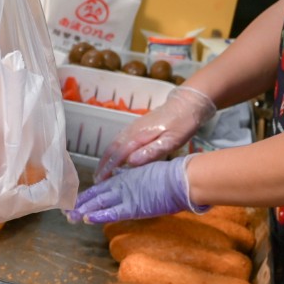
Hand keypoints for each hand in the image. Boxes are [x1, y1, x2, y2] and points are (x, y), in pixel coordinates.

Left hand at [67, 155, 201, 223]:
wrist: (183, 178)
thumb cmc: (172, 177)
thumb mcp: (149, 174)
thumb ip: (137, 180)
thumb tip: (132, 181)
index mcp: (125, 178)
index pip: (101, 188)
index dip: (88, 195)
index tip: (76, 200)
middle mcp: (122, 185)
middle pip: (95, 195)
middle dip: (80, 204)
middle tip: (66, 211)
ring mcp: (126, 195)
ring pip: (99, 203)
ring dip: (83, 210)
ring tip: (70, 217)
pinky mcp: (134, 206)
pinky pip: (112, 212)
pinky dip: (98, 215)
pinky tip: (86, 218)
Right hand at [95, 86, 215, 181]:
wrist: (187, 103)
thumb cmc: (182, 124)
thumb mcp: (171, 141)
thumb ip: (151, 151)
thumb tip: (130, 162)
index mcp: (138, 137)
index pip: (118, 155)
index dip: (108, 168)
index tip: (100, 180)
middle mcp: (131, 131)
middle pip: (112, 149)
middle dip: (103, 164)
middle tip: (97, 179)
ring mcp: (132, 127)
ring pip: (114, 144)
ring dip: (106, 157)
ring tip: (102, 170)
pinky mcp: (136, 126)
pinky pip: (119, 140)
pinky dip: (113, 150)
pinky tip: (114, 156)